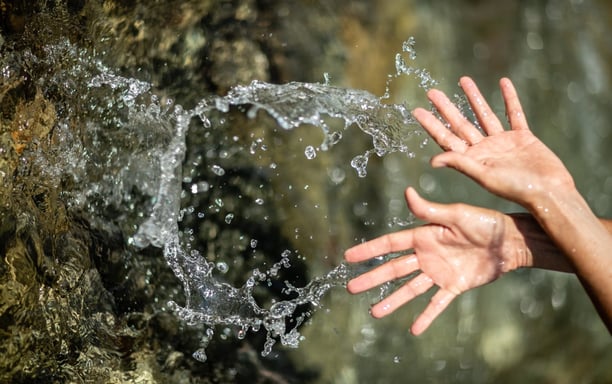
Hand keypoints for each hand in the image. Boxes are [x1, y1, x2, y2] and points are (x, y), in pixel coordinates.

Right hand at [345, 187, 520, 334]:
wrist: (510, 241)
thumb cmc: (484, 222)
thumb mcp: (456, 215)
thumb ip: (429, 210)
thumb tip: (407, 191)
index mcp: (423, 235)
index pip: (390, 244)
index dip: (369, 250)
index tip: (349, 256)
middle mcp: (427, 255)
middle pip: (394, 269)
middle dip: (372, 278)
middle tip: (351, 287)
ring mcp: (439, 272)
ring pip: (410, 289)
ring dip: (393, 300)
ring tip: (374, 312)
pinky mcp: (454, 286)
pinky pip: (437, 303)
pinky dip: (426, 316)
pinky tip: (414, 328)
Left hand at [412, 77, 574, 208]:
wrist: (548, 192)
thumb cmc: (516, 189)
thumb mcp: (484, 176)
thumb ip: (460, 164)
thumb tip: (432, 161)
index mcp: (472, 160)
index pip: (446, 138)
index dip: (431, 125)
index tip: (417, 110)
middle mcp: (484, 150)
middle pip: (461, 124)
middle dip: (446, 108)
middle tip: (431, 92)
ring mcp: (503, 142)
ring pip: (485, 114)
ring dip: (474, 97)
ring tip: (463, 79)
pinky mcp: (522, 137)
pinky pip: (514, 113)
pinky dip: (510, 98)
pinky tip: (503, 82)